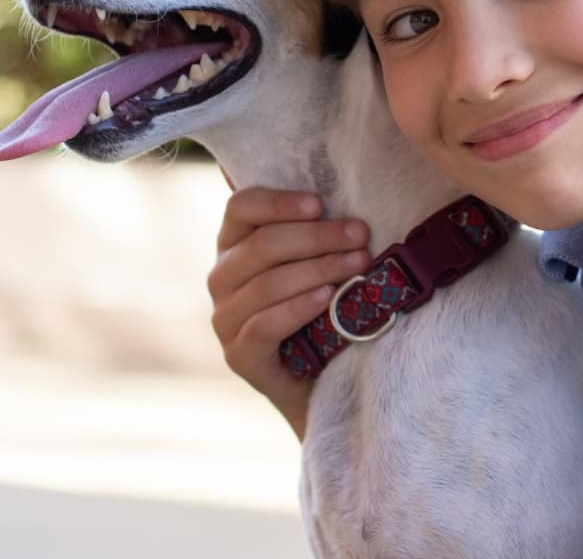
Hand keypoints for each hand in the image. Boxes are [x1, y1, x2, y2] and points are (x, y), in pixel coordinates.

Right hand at [207, 187, 370, 438]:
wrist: (317, 380)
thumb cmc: (319, 310)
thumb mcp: (315, 265)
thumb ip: (317, 237)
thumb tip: (351, 212)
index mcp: (234, 245)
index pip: (242, 207)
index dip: (279, 202)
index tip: (320, 204)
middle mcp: (222, 278)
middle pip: (262, 245)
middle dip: (317, 237)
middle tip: (360, 235)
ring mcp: (225, 319)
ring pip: (267, 283)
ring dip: (318, 269)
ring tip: (358, 264)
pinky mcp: (239, 355)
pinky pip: (264, 325)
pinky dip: (299, 307)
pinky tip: (328, 297)